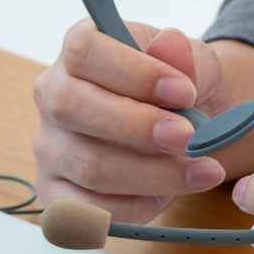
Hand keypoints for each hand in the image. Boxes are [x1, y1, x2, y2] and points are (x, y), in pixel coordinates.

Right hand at [32, 19, 232, 220]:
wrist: (184, 131)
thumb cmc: (179, 92)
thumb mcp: (194, 66)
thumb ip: (186, 58)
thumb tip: (171, 43)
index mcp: (79, 50)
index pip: (84, 50)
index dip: (134, 72)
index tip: (185, 92)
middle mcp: (53, 95)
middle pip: (71, 107)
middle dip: (137, 127)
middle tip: (189, 138)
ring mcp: (50, 147)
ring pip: (88, 165)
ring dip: (152, 174)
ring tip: (202, 171)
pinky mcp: (57, 193)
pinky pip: (85, 210)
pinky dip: (133, 207)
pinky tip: (167, 197)